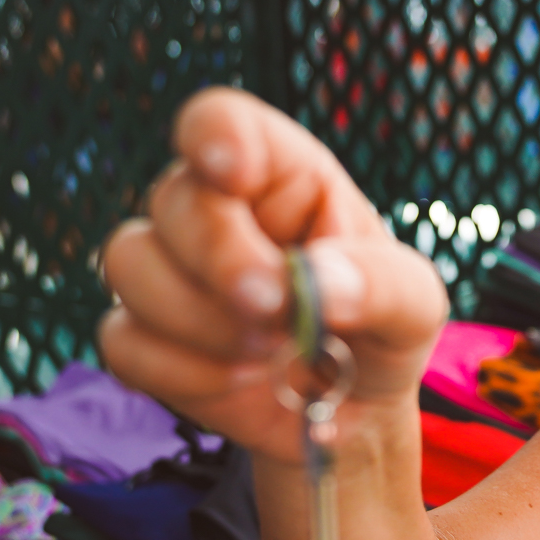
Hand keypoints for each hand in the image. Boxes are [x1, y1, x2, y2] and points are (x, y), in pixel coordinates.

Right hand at [98, 90, 449, 464]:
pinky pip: (124, 342)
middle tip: (277, 311)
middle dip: (223, 262)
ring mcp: (169, 269)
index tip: (233, 173)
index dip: (216, 136)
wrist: (353, 419)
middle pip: (172, 200)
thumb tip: (317, 283)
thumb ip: (380, 284)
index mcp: (282, 176)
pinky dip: (185, 375)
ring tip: (269, 352)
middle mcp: (214, 208)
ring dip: (202, 323)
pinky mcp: (142, 334)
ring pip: (129, 264)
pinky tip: (236, 379)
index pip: (222, 120)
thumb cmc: (382, 335)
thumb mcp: (415, 305)